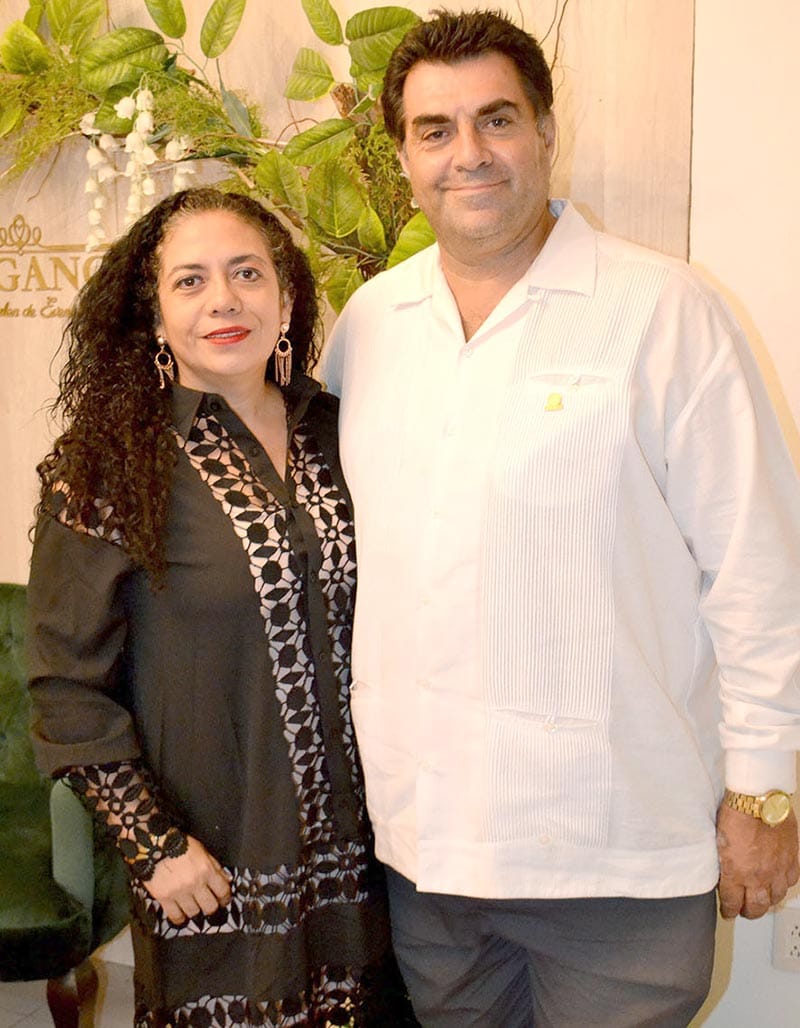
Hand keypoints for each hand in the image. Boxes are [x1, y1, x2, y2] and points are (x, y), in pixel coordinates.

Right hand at [143, 834, 231, 924]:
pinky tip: (181, 913)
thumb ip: (215, 867)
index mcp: (206, 870)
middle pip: (210, 907)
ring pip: (193, 913)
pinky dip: (179, 917)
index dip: (225, 898)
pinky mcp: (164, 898)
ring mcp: (179, 892)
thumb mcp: (202, 850)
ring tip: (193, 906)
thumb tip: (225, 880)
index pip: (223, 891)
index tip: (223, 900)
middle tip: (209, 905)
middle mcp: (194, 883)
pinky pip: (175, 916)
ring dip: (195, 911)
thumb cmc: (179, 845)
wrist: (154, 845)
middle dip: (211, 907)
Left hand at [716, 803, 798, 918]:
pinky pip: (792, 880)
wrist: (757, 798)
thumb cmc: (735, 813)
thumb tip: (723, 870)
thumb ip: (723, 861)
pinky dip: (785, 885)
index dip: (729, 910)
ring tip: (762, 900)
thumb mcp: (718, 841)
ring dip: (767, 901)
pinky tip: (780, 883)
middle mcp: (758, 876)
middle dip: (749, 912)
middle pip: (756, 907)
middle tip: (745, 911)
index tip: (728, 912)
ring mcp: (777, 869)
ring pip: (775, 897)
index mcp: (735, 873)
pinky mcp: (791, 858)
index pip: (732, 902)